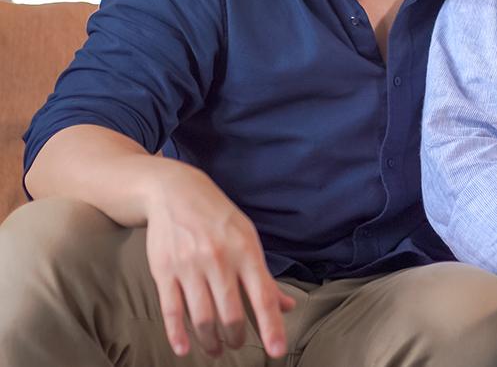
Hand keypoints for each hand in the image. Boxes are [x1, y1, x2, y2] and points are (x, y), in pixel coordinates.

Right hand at [143, 164, 295, 358]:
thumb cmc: (218, 218)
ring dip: (211, 341)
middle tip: (238, 345)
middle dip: (236, 337)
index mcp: (246, 251)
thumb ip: (265, 277)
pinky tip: (184, 349)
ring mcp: (190, 266)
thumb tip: (287, 306)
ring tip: (216, 349)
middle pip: (231, 314)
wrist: (176, 192)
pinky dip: (177, 334)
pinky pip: (171, 310)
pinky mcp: (164, 271)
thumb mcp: (248, 238)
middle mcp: (219, 260)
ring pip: (202, 318)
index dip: (272, 327)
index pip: (263, 296)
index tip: (277, 351)